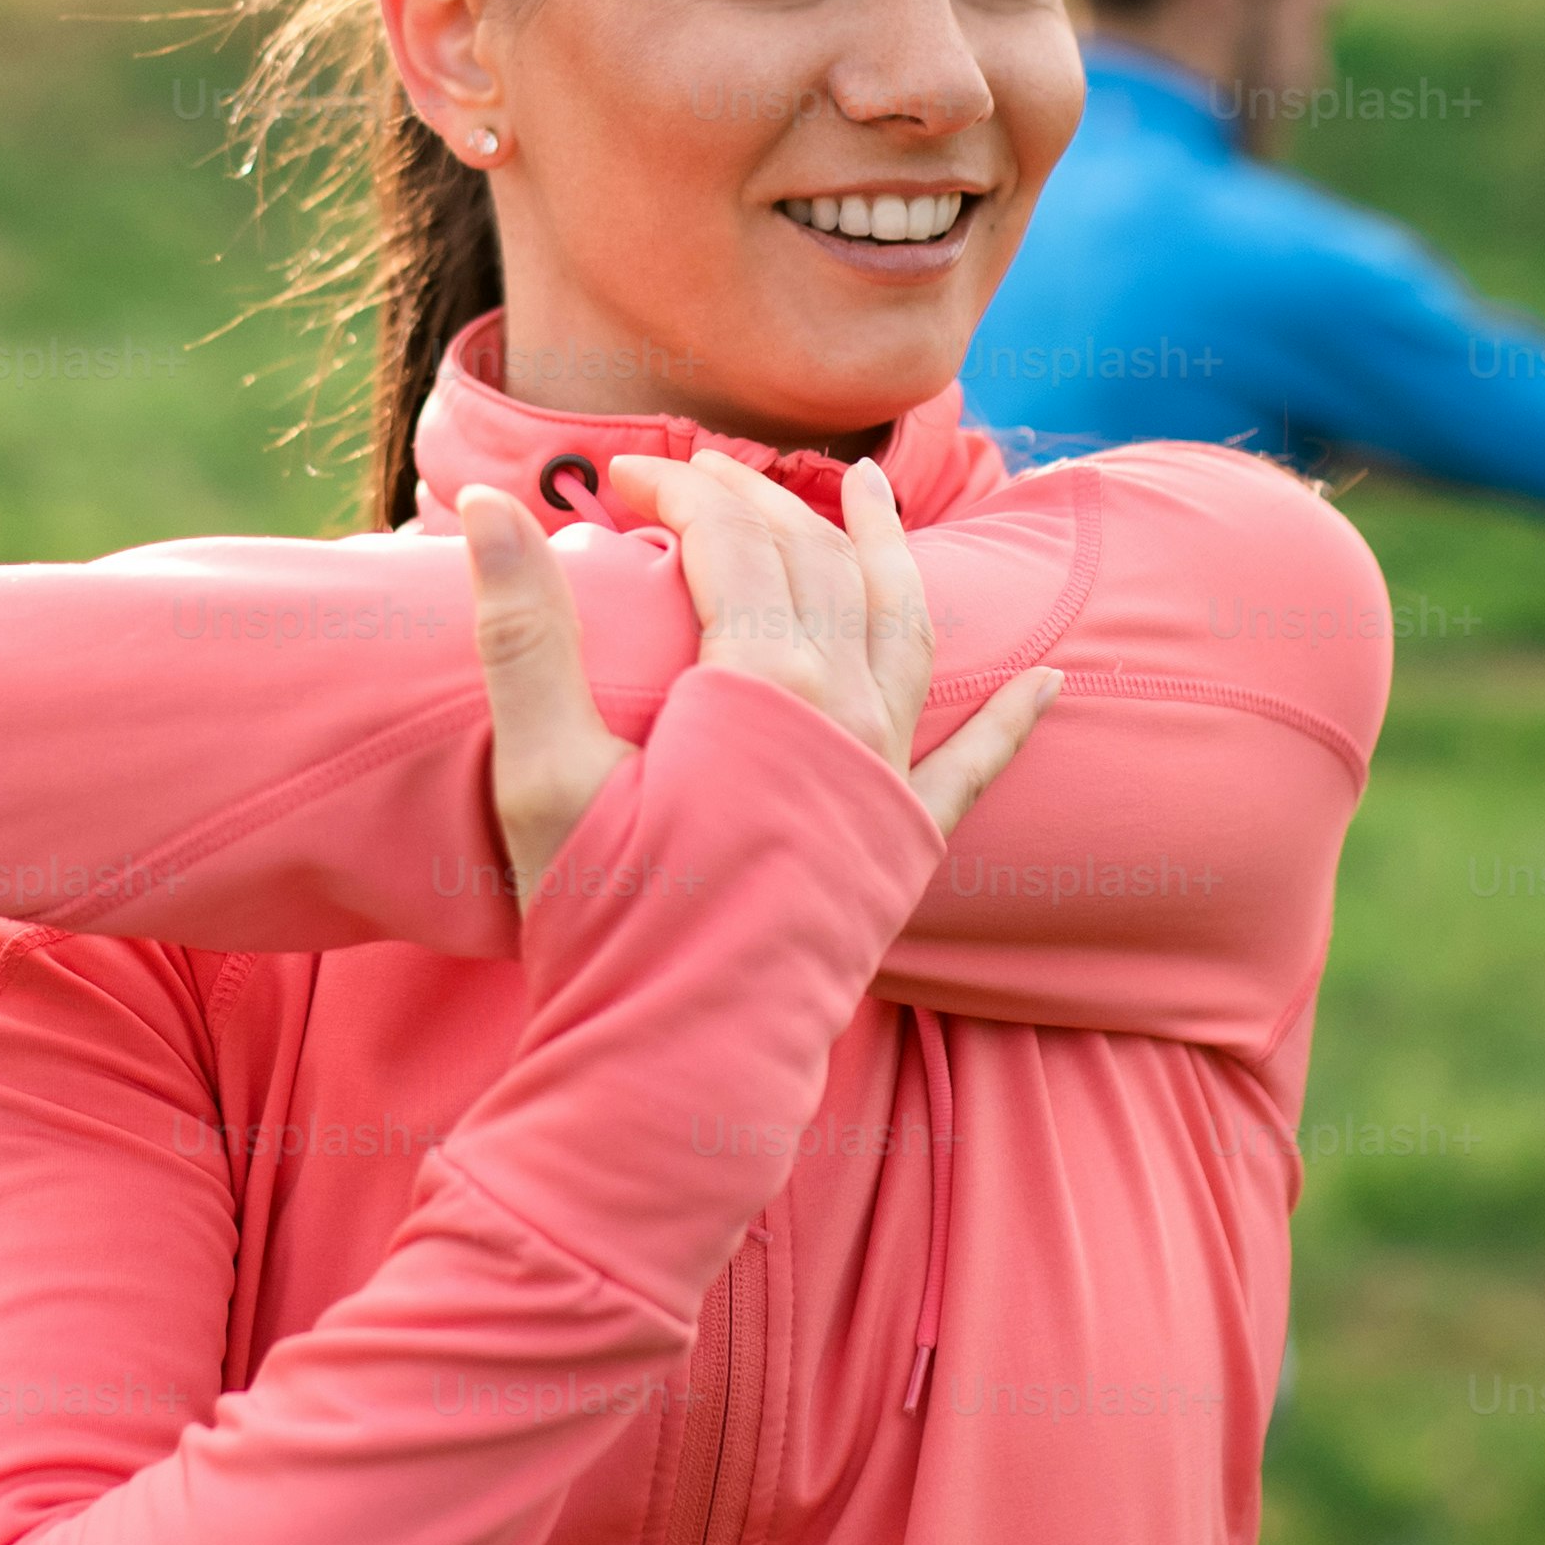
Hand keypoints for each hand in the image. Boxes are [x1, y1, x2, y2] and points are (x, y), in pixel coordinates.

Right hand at [463, 452, 1059, 902]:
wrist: (683, 1068)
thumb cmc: (605, 924)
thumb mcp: (545, 771)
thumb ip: (523, 630)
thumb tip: (493, 502)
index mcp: (761, 685)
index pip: (731, 539)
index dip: (673, 489)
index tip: (611, 475)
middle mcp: (845, 712)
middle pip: (815, 564)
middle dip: (754, 502)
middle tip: (695, 477)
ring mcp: (888, 778)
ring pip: (903, 628)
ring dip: (888, 552)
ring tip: (872, 493)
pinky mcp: (909, 848)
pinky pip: (978, 764)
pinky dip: (1015, 718)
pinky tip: (1051, 681)